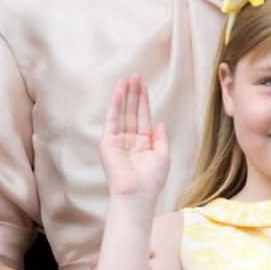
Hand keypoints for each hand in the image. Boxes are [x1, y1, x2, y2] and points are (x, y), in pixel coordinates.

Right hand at [97, 74, 170, 198]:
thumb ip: (161, 138)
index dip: (143, 102)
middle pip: (131, 111)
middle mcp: (129, 140)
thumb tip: (160, 123)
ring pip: (122, 113)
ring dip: (124, 96)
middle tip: (135, 76)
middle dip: (133, 94)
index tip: (143, 86)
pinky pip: (112, 120)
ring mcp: (117, 140)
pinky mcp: (108, 142)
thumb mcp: (163, 156)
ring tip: (126, 79)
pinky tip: (118, 93)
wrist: (138, 193)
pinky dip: (115, 106)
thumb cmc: (152, 180)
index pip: (142, 117)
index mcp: (142, 143)